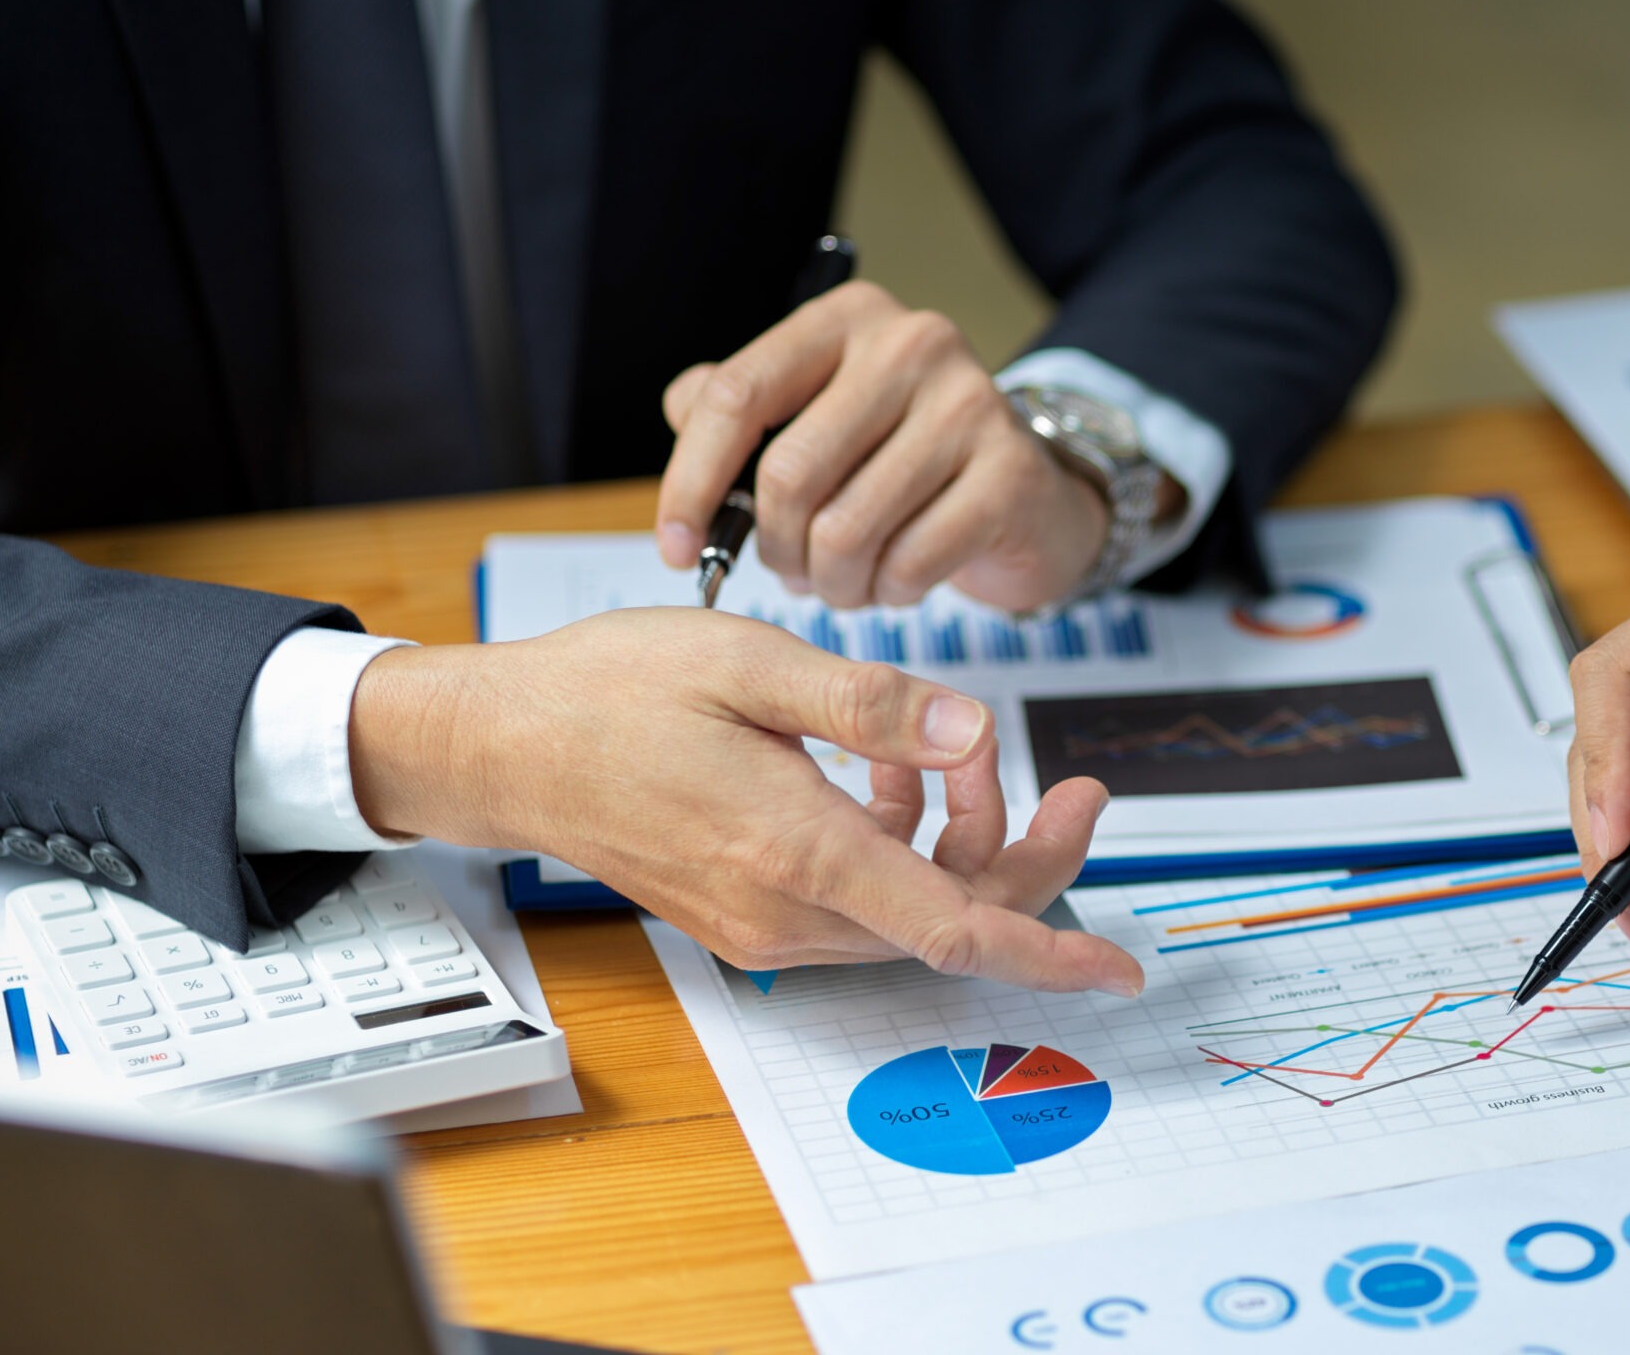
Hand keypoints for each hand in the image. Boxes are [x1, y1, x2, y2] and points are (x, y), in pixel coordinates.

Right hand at [347, 608, 1143, 994]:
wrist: (506, 745)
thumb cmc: (615, 691)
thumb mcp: (753, 663)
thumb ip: (874, 705)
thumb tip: (980, 732)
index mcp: (795, 850)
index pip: (954, 929)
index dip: (1049, 949)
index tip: (1123, 965)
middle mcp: (785, 910)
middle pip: (951, 921)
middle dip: (1027, 856)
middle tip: (1075, 783)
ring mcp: (765, 925)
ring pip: (911, 913)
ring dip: (960, 841)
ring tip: (956, 748)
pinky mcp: (750, 918)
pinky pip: (862, 902)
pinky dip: (903, 847)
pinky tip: (894, 771)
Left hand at [652, 281, 1110, 611]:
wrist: (1026, 494)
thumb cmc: (902, 459)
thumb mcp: (819, 414)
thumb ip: (744, 405)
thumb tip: (681, 411)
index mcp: (846, 319)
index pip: (736, 394)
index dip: (689, 481)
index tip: (677, 548)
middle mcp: (912, 344)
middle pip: (789, 473)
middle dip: (774, 548)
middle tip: (787, 573)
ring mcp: (970, 404)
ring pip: (847, 530)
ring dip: (830, 582)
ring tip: (842, 583)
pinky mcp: (1011, 473)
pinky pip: (910, 562)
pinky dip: (888, 593)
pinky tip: (895, 583)